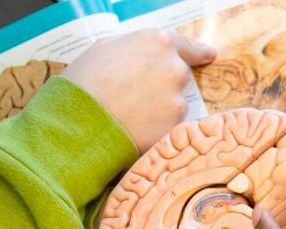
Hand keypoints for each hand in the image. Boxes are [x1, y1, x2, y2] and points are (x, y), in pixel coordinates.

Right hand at [62, 29, 215, 152]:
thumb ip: (133, 48)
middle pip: (178, 76)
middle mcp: (174, 68)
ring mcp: (177, 99)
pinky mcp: (175, 127)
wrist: (78, 121)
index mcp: (157, 42)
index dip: (197, 52)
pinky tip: (134, 128)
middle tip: (135, 95)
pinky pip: (169, 126)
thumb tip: (144, 53)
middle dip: (161, 85)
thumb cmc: (82, 81)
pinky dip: (155, 128)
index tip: (207, 55)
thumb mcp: (104, 49)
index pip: (187, 46)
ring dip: (157, 109)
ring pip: (173, 104)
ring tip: (128, 113)